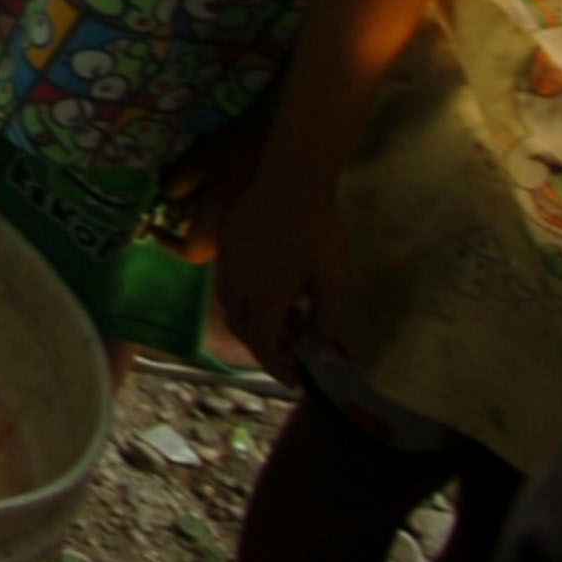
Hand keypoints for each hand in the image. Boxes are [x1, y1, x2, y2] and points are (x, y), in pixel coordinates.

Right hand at [217, 170, 354, 386]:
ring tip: (287, 319)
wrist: (291, 181)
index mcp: (266, 298)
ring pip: (233, 306)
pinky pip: (230, 282)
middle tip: (294, 353)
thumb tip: (325, 355)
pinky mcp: (228, 245)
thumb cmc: (319, 232)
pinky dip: (248, 299)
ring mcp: (229, 264)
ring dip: (255, 323)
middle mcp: (240, 285)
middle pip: (244, 330)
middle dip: (266, 349)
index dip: (278, 368)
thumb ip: (328, 322)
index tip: (295, 380)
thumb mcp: (334, 282)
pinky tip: (272, 287)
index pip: (264, 346)